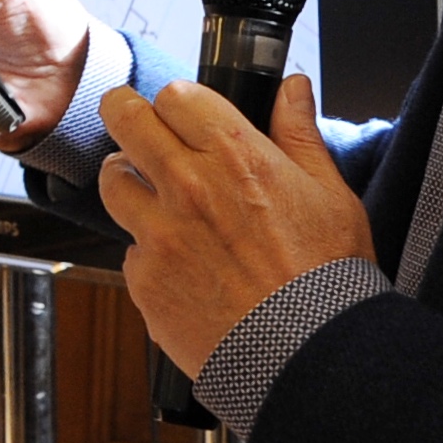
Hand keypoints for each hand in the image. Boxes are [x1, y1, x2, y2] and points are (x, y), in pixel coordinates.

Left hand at [95, 75, 372, 375]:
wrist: (307, 353)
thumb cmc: (327, 278)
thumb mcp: (329, 194)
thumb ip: (300, 134)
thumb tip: (291, 89)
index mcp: (236, 156)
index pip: (176, 95)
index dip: (178, 102)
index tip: (182, 114)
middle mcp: (188, 186)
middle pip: (125, 117)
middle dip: (125, 112)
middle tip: (133, 123)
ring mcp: (158, 234)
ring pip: (113, 181)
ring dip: (129, 181)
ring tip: (155, 198)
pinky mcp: (144, 280)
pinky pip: (130, 250)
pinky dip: (148, 252)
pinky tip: (183, 267)